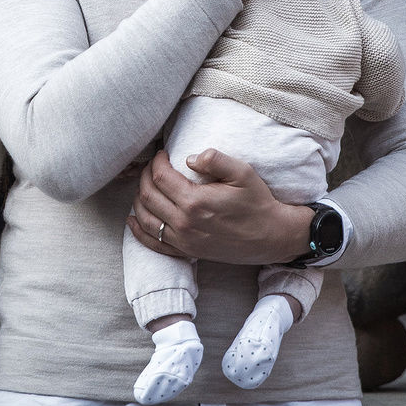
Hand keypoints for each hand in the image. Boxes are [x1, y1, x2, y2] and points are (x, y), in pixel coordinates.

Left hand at [126, 148, 310, 265]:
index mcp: (195, 201)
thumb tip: (189, 157)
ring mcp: (184, 241)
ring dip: (139, 199)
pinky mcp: (187, 252)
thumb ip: (215, 159)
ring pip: (145, 218)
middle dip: (145, 176)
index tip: (161, 153)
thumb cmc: (258, 203)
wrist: (271, 236)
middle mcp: (184, 223)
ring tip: (146, 185)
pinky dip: (138, 231)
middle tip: (153, 166)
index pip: (160, 177)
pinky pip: (153, 243)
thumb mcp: (242, 172)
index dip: (156, 162)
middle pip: (147, 196)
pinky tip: (133, 219)